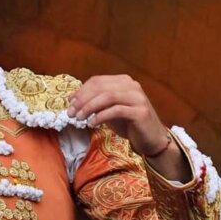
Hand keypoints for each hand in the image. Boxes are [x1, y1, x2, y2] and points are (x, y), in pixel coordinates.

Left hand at [68, 75, 190, 181]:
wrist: (151, 139)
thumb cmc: (128, 124)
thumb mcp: (108, 110)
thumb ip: (94, 102)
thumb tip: (71, 97)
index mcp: (123, 82)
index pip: (97, 81)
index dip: (81, 91)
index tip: (70, 103)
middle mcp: (132, 86)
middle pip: (101, 87)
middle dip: (82, 100)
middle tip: (71, 113)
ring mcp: (138, 98)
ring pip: (108, 96)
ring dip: (90, 107)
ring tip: (79, 118)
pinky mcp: (140, 111)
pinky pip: (116, 110)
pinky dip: (101, 116)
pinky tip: (92, 124)